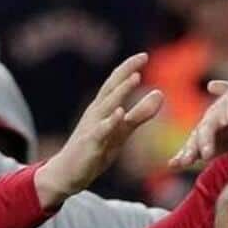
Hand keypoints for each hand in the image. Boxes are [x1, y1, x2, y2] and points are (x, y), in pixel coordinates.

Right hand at [35, 53, 162, 209]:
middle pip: (111, 87)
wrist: (67, 173)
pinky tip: (119, 113)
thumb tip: (160, 94)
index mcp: (103, 107)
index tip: (144, 54)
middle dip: (126, 72)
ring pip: (107, 106)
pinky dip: (110, 121)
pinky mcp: (90, 144)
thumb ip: (140, 113)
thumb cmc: (96, 148)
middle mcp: (96, 113)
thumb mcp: (122, 130)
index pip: (115, 83)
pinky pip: (100, 131)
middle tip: (143, 57)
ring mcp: (92, 127)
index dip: (128, 68)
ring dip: (121, 91)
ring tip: (135, 78)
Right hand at [170, 41, 227, 169]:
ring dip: (190, 150)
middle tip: (207, 154)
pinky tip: (173, 164)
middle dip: (206, 141)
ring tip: (185, 161)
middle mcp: (216, 113)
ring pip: (196, 138)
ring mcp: (207, 125)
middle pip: (208, 127)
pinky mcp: (202, 138)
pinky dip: (182, 155)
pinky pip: (191, 147)